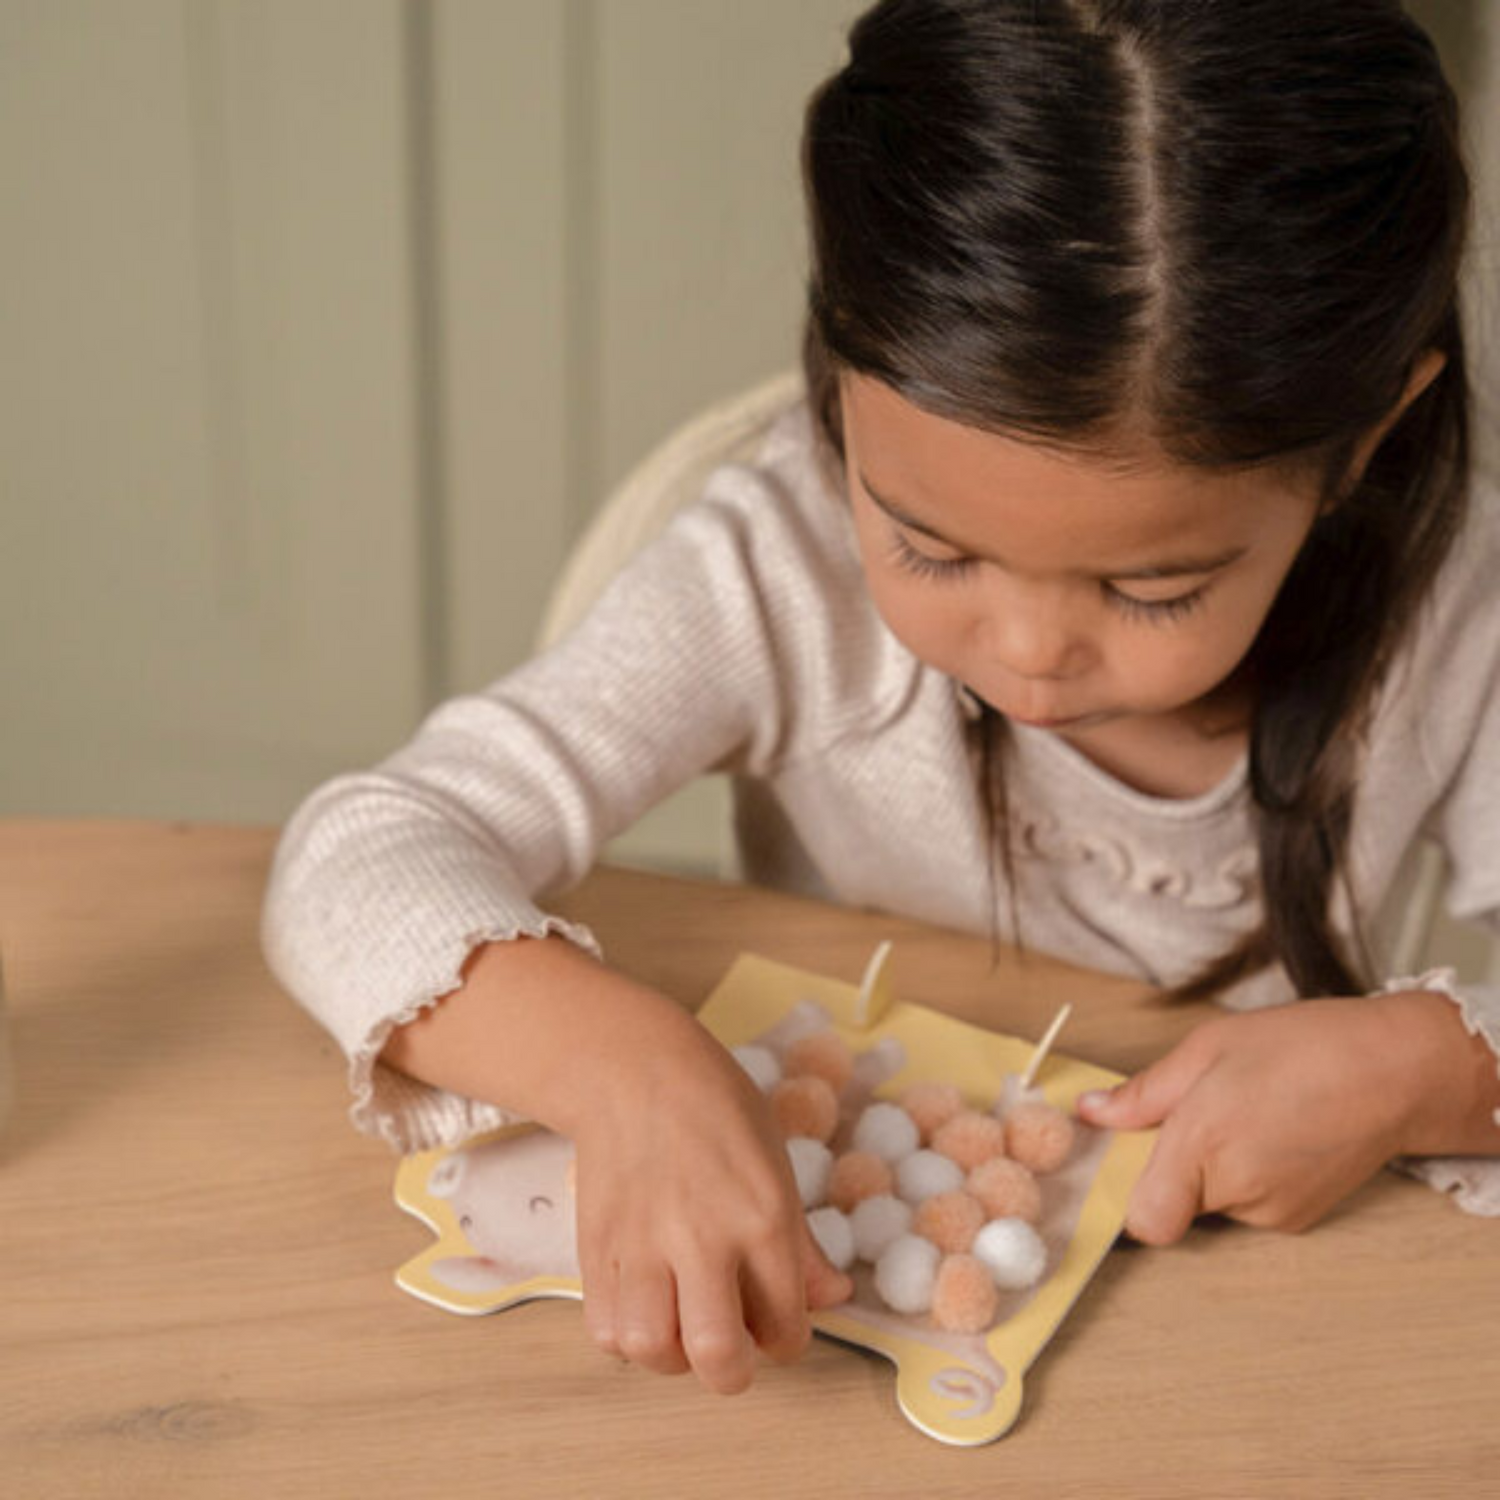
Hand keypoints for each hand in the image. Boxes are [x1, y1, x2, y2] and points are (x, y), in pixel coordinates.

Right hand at [573, 1018, 851, 1393]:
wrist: (634, 1068)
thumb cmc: (715, 1106)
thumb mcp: (776, 1163)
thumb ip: (801, 1244)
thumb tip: (833, 1297)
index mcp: (763, 1217)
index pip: (786, 1327)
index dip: (786, 1341)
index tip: (775, 1326)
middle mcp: (703, 1237)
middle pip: (716, 1356)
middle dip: (731, 1372)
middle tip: (730, 1349)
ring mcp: (644, 1244)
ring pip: (652, 1350)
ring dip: (671, 1355)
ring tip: (680, 1324)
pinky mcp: (597, 1246)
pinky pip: (606, 1329)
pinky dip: (625, 1336)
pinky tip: (644, 1305)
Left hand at [1075, 998, 1430, 1242]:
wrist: (1397, 1072)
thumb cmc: (1303, 1047)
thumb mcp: (1208, 1049)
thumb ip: (1144, 1093)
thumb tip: (1092, 1113)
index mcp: (1204, 1143)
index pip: (1145, 1220)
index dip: (1126, 1196)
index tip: (1126, 1155)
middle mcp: (1237, 1191)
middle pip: (1172, 1203)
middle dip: (1169, 1165)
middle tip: (1195, 1112)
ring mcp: (1272, 1213)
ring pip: (1209, 1203)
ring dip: (1209, 1169)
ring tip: (1245, 1114)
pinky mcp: (1298, 1220)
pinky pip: (1246, 1205)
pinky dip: (1245, 1176)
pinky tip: (1272, 1131)